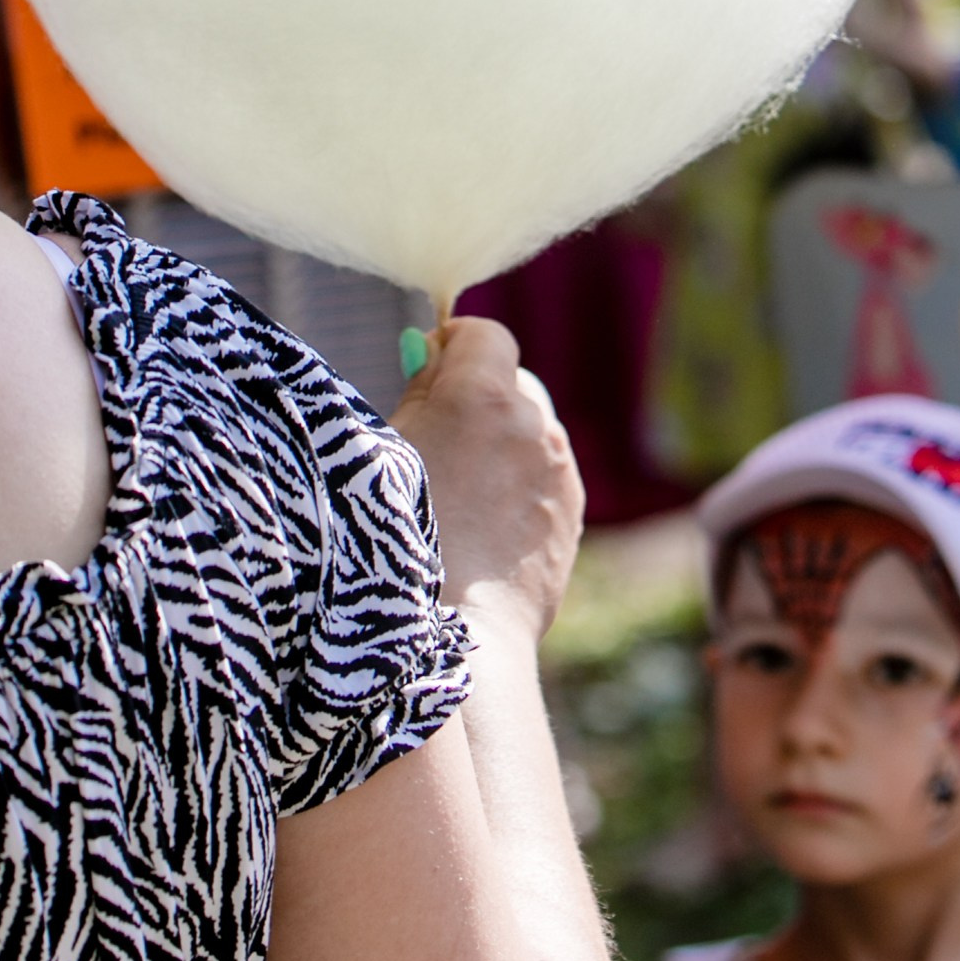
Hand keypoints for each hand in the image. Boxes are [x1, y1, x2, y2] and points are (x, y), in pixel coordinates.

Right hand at [392, 319, 581, 641]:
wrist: (456, 625)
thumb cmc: (402, 534)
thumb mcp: (387, 448)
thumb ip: (419, 391)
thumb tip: (434, 354)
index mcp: (483, 394)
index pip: (484, 335)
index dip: (456, 344)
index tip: (430, 367)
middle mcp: (532, 420)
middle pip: (511, 381)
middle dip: (482, 397)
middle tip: (440, 438)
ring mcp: (558, 466)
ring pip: (530, 430)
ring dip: (504, 442)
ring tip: (462, 494)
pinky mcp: (572, 507)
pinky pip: (545, 474)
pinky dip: (521, 484)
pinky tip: (487, 526)